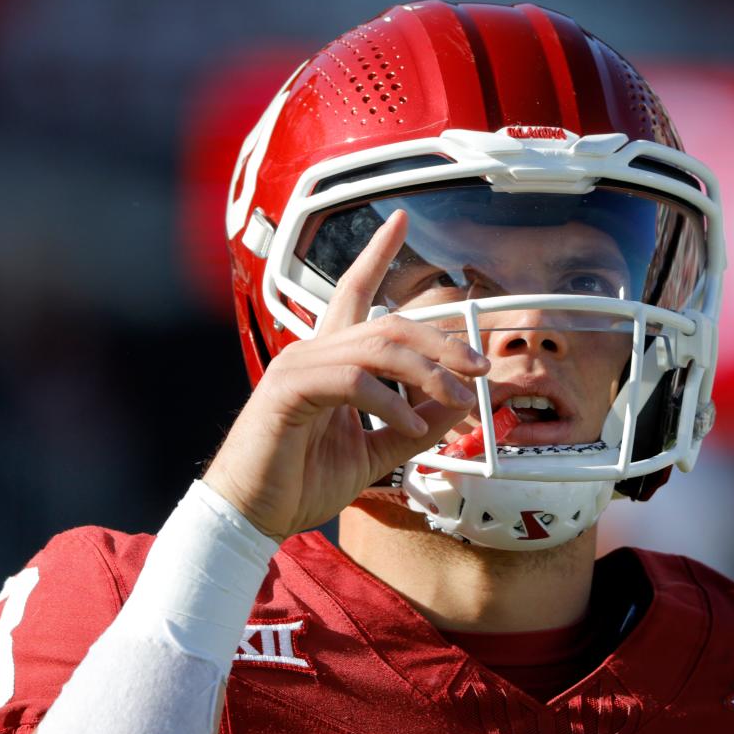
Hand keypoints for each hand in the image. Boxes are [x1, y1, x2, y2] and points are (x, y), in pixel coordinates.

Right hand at [202, 210, 489, 540]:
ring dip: (429, 373)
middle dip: (442, 342)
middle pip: (389, 323)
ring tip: (459, 400)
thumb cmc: (300, 482)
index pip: (354, 292)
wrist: (252, 514)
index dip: (377, 254)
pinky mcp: (290, 391)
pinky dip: (391, 404)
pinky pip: (354, 381)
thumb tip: (459, 402)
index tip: (399, 220)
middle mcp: (313, 352)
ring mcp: (298, 367)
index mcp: (330, 361)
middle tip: (480, 366)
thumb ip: (414, 426)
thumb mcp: (376, 453)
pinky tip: (411, 428)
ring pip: (379, 347)